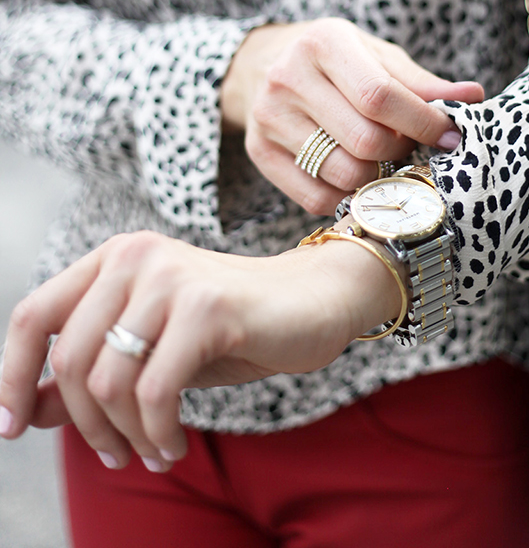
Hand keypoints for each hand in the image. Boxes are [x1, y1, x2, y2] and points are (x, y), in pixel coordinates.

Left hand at [0, 229, 400, 469]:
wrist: (313, 301)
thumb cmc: (229, 327)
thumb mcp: (151, 350)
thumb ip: (92, 372)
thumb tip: (26, 412)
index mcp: (113, 258)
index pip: (33, 314)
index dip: (12, 375)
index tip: (11, 427)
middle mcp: (134, 257)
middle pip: (68, 358)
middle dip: (85, 425)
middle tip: (115, 456)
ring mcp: (171, 278)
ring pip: (108, 381)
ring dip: (125, 436)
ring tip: (153, 452)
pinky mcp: (207, 307)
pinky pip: (156, 392)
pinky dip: (157, 434)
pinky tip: (174, 443)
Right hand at [221, 17, 483, 214]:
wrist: (264, 63)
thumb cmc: (336, 60)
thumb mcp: (376, 56)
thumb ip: (421, 82)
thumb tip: (473, 97)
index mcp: (324, 43)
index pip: (380, 95)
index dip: (423, 122)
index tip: (450, 137)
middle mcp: (289, 78)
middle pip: (364, 140)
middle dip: (400, 153)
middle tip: (411, 149)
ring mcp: (268, 117)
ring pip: (342, 173)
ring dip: (377, 178)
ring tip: (385, 163)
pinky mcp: (259, 151)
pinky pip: (315, 197)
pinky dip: (347, 197)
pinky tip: (358, 179)